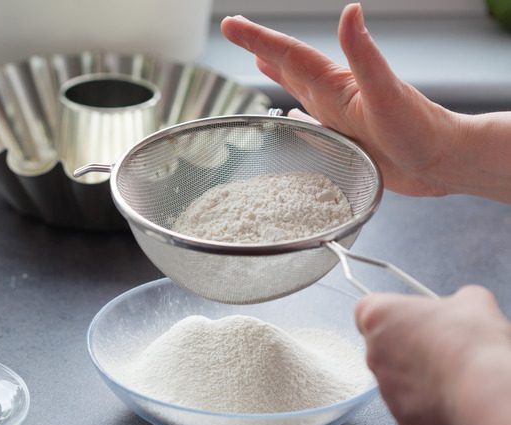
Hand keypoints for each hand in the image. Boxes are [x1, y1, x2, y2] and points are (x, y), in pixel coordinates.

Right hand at [221, 4, 510, 203]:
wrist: (443, 161)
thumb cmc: (418, 129)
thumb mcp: (386, 91)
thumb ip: (363, 54)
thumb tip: (350, 11)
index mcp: (335, 84)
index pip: (288, 55)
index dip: (257, 39)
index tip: (230, 24)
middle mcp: (332, 97)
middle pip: (288, 66)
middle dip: (259, 47)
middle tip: (235, 31)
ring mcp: (338, 119)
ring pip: (298, 92)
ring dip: (277, 76)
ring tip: (258, 64)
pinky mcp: (344, 142)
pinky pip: (311, 127)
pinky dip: (295, 121)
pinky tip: (289, 121)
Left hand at [355, 286, 510, 424]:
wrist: (483, 389)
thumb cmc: (471, 344)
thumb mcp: (471, 300)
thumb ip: (453, 300)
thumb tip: (462, 304)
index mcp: (378, 315)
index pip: (366, 310)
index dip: (389, 314)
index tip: (408, 317)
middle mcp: (372, 351)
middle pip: (382, 345)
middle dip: (406, 345)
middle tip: (438, 344)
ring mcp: (384, 386)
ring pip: (396, 376)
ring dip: (416, 373)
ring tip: (450, 369)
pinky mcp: (400, 413)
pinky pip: (410, 402)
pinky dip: (426, 399)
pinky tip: (449, 390)